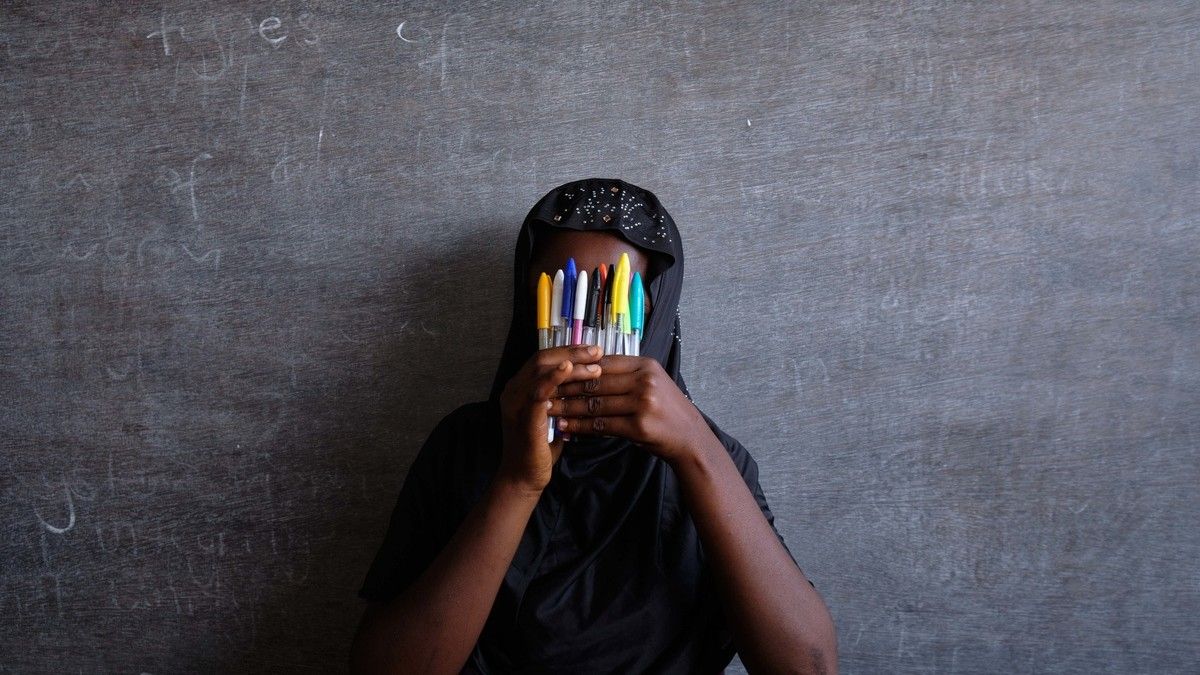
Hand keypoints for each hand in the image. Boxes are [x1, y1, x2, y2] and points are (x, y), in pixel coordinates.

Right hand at [497, 345, 603, 492]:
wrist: (524, 477)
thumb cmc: (541, 449)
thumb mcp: (553, 416)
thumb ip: (561, 398)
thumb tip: (587, 382)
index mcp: (520, 388)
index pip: (543, 359)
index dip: (568, 351)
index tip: (592, 350)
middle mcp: (514, 391)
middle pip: (542, 359)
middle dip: (572, 352)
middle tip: (597, 352)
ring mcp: (516, 403)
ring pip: (541, 371)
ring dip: (570, 364)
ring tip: (594, 365)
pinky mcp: (523, 417)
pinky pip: (538, 391)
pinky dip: (554, 378)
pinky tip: (569, 370)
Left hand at [549, 355, 710, 464]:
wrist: (689, 438)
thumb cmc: (666, 411)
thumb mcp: (651, 383)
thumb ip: (624, 374)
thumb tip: (589, 366)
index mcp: (645, 365)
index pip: (602, 362)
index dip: (576, 368)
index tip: (555, 373)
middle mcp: (644, 380)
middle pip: (596, 381)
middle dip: (567, 387)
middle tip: (543, 391)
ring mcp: (643, 403)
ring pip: (595, 403)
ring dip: (569, 408)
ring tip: (549, 410)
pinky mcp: (639, 426)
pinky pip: (601, 424)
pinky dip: (581, 426)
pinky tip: (567, 427)